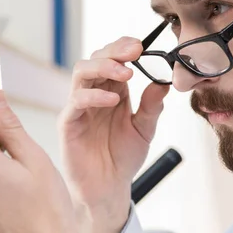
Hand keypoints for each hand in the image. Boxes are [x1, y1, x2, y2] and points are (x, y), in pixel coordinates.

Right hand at [59, 37, 169, 232]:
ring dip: (103, 67)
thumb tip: (164, 82)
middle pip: (95, 59)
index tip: (142, 45)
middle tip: (135, 51)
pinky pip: (76, 102)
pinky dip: (93, 96)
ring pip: (81, 73)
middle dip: (114, 51)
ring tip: (125, 73)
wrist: (108, 188)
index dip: (124, 48)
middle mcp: (94, 94)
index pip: (113, 59)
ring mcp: (79, 107)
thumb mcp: (145, 129)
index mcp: (113, 90)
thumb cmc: (122, 157)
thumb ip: (152, 106)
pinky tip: (113, 99)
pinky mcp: (69, 123)